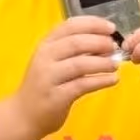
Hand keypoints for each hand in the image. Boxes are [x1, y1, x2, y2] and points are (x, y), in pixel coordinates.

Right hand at [11, 15, 127, 139]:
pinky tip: (113, 80)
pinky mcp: (56, 96)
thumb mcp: (53, 61)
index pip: (70, 25)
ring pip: (80, 64)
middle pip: (76, 42)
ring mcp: (49, 77)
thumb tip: (106, 42)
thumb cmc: (43, 85)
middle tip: (115, 48)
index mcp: (46, 44)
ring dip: (102, 63)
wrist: (24, 115)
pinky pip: (83, 85)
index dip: (93, 24)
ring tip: (115, 65)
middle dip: (100, 42)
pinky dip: (101, 81)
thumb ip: (74, 50)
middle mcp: (45, 57)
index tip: (111, 28)